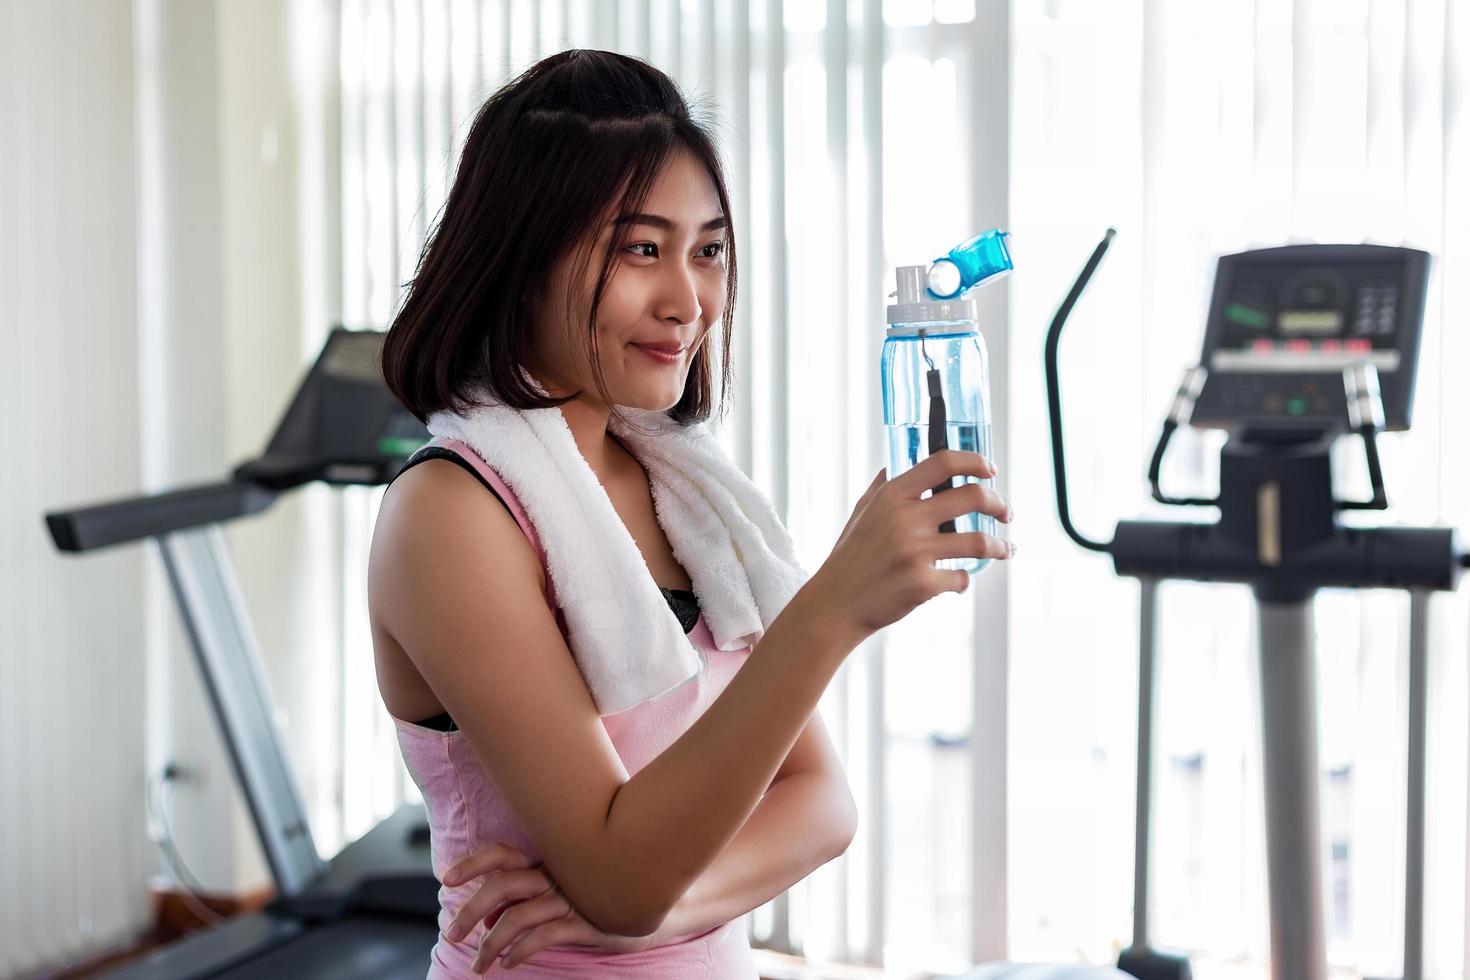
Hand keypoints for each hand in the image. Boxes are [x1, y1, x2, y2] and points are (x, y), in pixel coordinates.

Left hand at [441, 842, 657, 971]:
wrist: (657, 900)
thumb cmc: (603, 894)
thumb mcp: (564, 890)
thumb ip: (527, 898)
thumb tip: (487, 921)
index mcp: (549, 859)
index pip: (503, 853)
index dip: (474, 862)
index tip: (447, 879)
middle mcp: (556, 874)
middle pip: (502, 884)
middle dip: (470, 910)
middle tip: (452, 936)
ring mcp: (571, 897)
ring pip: (517, 916)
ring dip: (490, 943)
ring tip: (479, 966)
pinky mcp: (586, 921)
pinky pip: (544, 936)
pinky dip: (521, 951)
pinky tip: (510, 964)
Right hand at [807, 450, 1012, 644]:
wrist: (836, 603)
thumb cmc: (850, 556)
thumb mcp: (862, 511)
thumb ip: (884, 485)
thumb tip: (900, 461)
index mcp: (893, 496)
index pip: (943, 463)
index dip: (974, 462)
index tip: (990, 471)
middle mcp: (906, 519)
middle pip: (972, 497)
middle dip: (999, 504)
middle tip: (1006, 513)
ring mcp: (916, 552)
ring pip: (979, 541)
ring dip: (1000, 546)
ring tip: (1005, 549)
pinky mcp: (923, 584)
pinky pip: (961, 578)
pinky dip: (964, 580)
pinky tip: (958, 580)